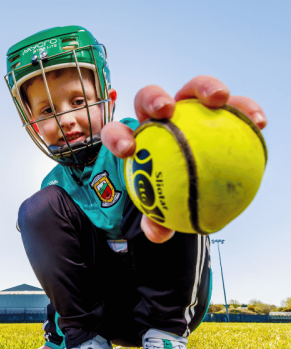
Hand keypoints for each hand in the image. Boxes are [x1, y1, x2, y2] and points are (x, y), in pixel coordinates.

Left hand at [101, 75, 266, 243]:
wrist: (196, 175)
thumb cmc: (173, 189)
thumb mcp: (165, 206)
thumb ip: (157, 218)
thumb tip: (158, 233)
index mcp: (136, 138)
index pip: (116, 132)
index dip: (117, 137)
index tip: (128, 150)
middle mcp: (157, 117)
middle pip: (148, 96)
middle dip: (153, 98)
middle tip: (167, 111)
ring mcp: (187, 107)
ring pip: (191, 89)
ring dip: (204, 88)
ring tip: (220, 99)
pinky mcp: (216, 105)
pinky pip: (232, 104)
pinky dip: (244, 109)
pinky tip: (259, 123)